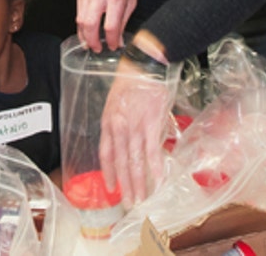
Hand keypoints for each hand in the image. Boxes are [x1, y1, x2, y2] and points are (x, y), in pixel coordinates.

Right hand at [76, 0, 137, 51]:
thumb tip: (119, 36)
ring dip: (84, 35)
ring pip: (80, 19)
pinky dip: (80, 24)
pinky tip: (85, 31)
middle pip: (90, 24)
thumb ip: (124, 17)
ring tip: (90, 44)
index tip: (115, 46)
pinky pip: (78, 12)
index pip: (111, 25)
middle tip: (98, 49)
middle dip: (93, 41)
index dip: (112, 40)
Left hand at [98, 56, 171, 205]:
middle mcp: (119, 127)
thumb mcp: (118, 101)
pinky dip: (156, 169)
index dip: (109, 172)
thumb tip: (129, 139)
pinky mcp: (152, 124)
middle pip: (121, 162)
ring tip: (141, 200)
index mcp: (109, 121)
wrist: (147, 62)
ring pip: (135, 162)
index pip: (106, 153)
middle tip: (129, 203)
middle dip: (125, 185)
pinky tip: (159, 181)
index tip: (112, 187)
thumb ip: (121, 122)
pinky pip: (153, 151)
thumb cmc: (133, 77)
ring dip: (139, 183)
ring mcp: (135, 127)